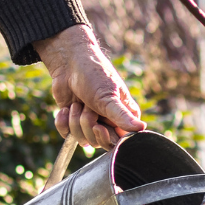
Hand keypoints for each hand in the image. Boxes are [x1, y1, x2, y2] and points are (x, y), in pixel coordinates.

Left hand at [33, 25, 145, 148]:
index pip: (117, 141)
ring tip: (77, 102)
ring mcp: (89, 122)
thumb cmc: (94, 75)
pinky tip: (66, 107)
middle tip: (87, 106)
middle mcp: (108, 122)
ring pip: (80, 139)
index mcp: (123, 117)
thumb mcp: (109, 97)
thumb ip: (123, 116)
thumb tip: (141, 129)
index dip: (105, 137)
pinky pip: (66, 134)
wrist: (69, 62)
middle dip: (87, 123)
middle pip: (97, 142)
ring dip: (74, 119)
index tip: (98, 126)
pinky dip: (63, 121)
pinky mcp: (73, 121)